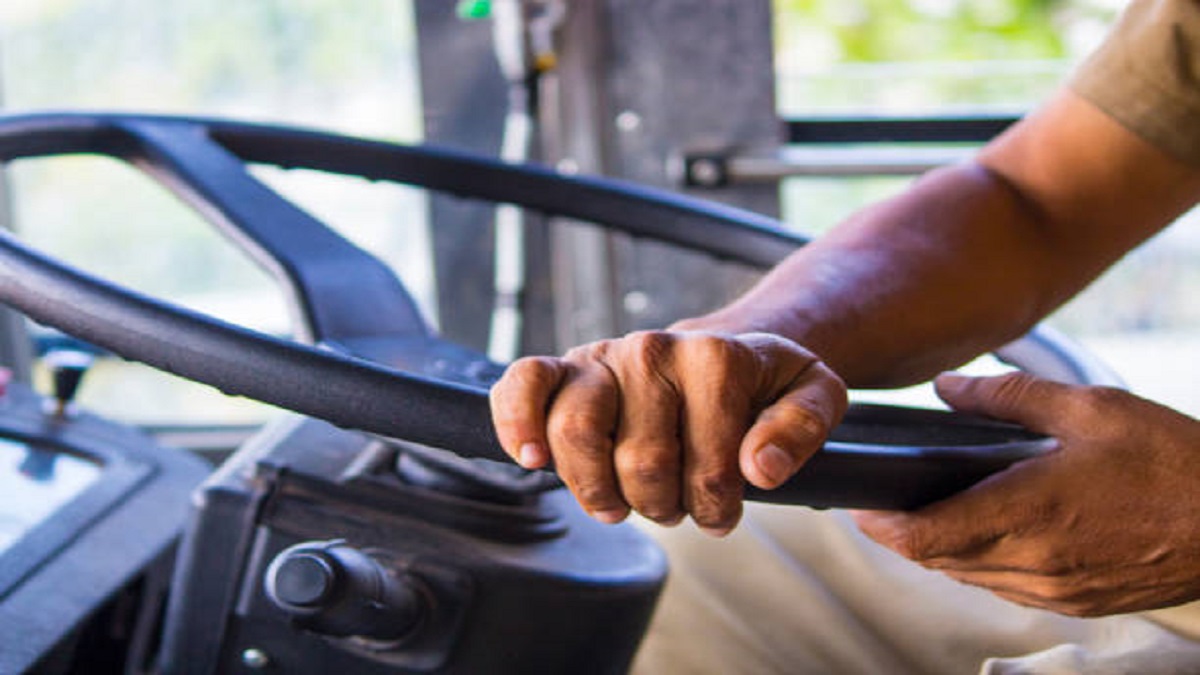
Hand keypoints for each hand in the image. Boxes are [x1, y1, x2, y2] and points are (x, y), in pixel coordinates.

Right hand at [489, 331, 846, 534]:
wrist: (720, 351)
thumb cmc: (762, 385)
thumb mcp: (813, 394)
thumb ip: (802, 426)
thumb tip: (761, 467)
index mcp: (718, 357)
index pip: (712, 466)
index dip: (719, 505)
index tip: (725, 505)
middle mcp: (655, 349)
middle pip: (643, 463)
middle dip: (663, 505)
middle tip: (676, 502)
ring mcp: (605, 356)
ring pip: (577, 432)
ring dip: (600, 490)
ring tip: (622, 500)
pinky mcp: (564, 366)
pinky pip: (523, 385)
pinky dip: (517, 422)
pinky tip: (532, 457)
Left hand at [854, 371, 1199, 616]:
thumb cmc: (1173, 461)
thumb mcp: (1090, 408)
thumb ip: (1008, 397)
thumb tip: (948, 388)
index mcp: (1028, 512)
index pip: (924, 538)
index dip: (880, 527)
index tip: (858, 508)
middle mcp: (1035, 563)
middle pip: (938, 561)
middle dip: (904, 535)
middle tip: (885, 505)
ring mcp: (1057, 590)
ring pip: (970, 578)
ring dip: (942, 551)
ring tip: (931, 513)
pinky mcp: (1079, 602)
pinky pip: (1008, 590)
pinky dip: (982, 565)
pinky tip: (990, 533)